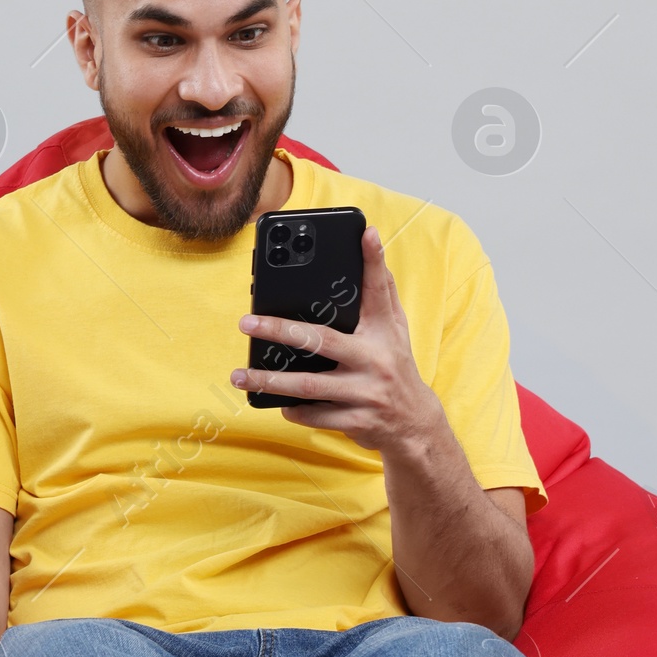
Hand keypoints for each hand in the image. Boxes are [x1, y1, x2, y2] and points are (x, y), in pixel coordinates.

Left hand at [232, 226, 442, 454]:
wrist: (415, 423)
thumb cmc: (396, 366)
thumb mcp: (396, 330)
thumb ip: (383, 293)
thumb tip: (372, 244)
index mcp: (384, 332)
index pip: (378, 291)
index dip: (374, 261)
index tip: (364, 233)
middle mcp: (375, 359)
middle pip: (322, 340)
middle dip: (280, 330)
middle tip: (247, 323)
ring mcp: (366, 392)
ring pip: (310, 385)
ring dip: (271, 380)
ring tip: (241, 375)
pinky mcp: (357, 420)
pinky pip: (318, 415)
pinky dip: (295, 410)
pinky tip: (277, 404)